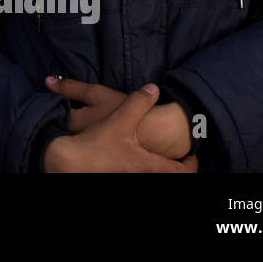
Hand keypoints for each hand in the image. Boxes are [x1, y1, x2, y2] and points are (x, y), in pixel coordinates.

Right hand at [41, 83, 198, 172]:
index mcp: (150, 165)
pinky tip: (130, 151)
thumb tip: (153, 88)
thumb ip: (138, 102)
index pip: (183, 172)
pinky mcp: (117, 172)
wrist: (70, 162)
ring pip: (151, 171)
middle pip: (168, 173)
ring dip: (157, 162)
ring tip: (156, 149)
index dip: (192, 164)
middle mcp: (142, 173)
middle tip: (179, 153)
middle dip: (174, 164)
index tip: (193, 154)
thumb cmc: (98, 147)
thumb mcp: (121, 120)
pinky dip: (140, 163)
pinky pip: (136, 170)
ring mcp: (128, 174)